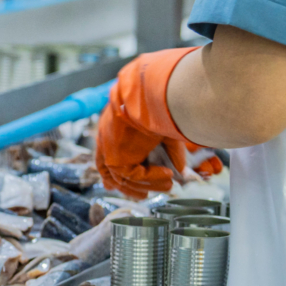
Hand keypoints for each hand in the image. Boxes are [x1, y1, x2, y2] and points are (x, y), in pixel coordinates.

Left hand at [94, 47, 212, 197]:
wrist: (148, 90)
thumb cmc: (157, 99)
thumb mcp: (163, 127)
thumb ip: (169, 149)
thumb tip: (180, 169)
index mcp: (112, 124)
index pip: (107, 152)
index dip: (113, 170)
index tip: (118, 184)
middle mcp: (106, 137)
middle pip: (109, 170)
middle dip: (126, 185)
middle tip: (143, 195)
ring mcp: (108, 148)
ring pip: (124, 178)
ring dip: (148, 184)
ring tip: (168, 184)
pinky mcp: (115, 157)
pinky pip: (133, 176)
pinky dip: (152, 179)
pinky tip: (168, 176)